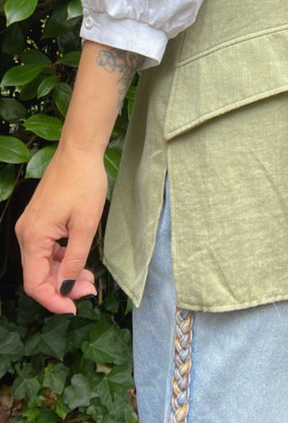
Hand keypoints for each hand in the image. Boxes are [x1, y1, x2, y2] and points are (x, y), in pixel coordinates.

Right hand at [15, 144, 107, 313]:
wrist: (79, 152)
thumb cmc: (84, 182)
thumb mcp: (85, 225)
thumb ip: (74, 260)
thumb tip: (66, 288)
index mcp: (33, 236)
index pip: (35, 284)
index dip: (54, 300)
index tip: (74, 308)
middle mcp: (25, 233)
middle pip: (38, 276)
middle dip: (62, 288)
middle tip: (89, 289)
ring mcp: (30, 227)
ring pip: (42, 264)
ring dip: (63, 275)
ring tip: (88, 278)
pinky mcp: (38, 221)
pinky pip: (45, 250)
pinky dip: (61, 260)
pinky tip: (78, 261)